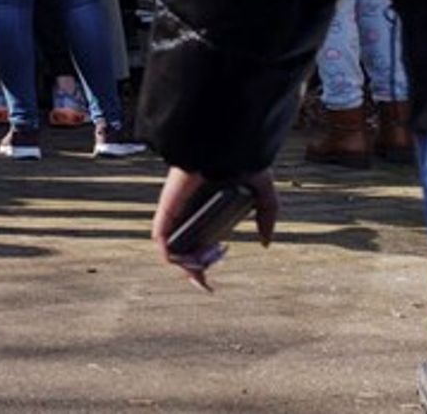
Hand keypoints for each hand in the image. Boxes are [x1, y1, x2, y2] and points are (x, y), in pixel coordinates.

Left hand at [151, 165, 277, 292]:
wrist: (229, 143)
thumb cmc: (243, 159)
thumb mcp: (262, 193)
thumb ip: (267, 217)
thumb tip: (265, 242)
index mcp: (207, 211)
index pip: (199, 242)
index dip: (202, 265)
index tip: (210, 283)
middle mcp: (190, 212)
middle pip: (183, 250)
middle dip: (193, 271)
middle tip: (206, 282)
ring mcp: (177, 209)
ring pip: (170, 247)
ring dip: (183, 266)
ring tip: (200, 274)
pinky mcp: (168, 204)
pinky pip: (159, 233)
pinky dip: (167, 252)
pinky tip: (183, 263)